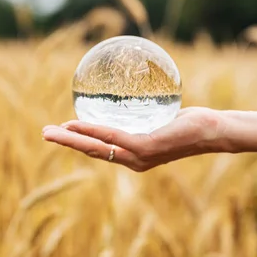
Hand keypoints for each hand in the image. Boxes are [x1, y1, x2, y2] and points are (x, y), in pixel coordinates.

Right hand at [42, 107, 228, 171]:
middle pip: (91, 151)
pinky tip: (76, 125)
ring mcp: (138, 157)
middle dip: (66, 142)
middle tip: (43, 133)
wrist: (213, 131)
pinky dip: (92, 131)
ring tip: (50, 131)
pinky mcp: (146, 149)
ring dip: (70, 139)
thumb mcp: (161, 118)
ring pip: (96, 147)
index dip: (78, 140)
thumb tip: (132, 96)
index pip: (100, 148)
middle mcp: (133, 160)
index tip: (60, 129)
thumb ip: (144, 115)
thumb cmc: (190, 123)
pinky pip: (113, 137)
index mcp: (134, 154)